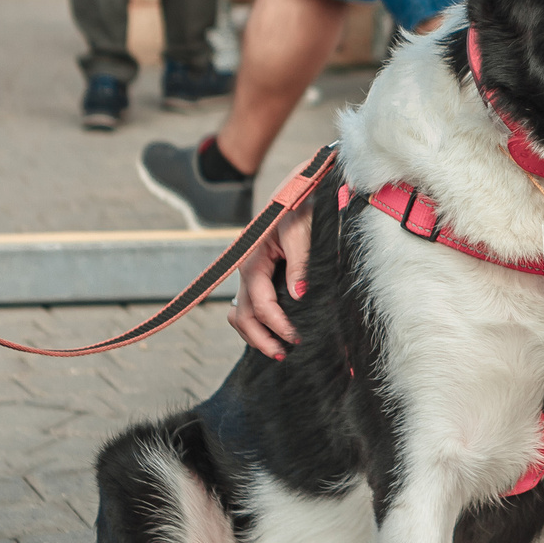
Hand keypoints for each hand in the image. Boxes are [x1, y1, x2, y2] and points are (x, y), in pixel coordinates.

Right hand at [228, 203, 310, 357]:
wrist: (301, 187)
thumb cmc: (300, 206)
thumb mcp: (301, 231)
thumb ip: (299, 262)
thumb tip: (299, 294)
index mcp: (253, 260)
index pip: (260, 304)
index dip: (277, 325)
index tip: (296, 338)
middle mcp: (248, 270)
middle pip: (243, 315)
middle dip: (261, 338)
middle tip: (283, 355)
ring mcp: (252, 274)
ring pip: (242, 313)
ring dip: (256, 334)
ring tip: (278, 350)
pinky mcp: (262, 275)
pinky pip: (252, 305)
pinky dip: (260, 322)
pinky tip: (277, 332)